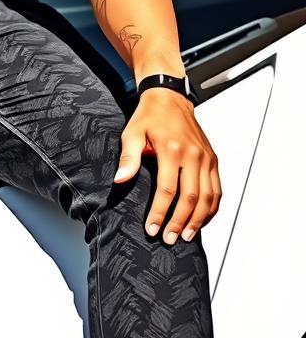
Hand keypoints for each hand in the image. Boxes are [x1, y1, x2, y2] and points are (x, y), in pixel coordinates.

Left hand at [113, 89, 221, 244]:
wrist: (169, 98)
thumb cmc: (149, 116)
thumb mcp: (131, 133)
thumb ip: (128, 158)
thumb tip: (120, 180)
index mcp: (172, 150)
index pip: (167, 190)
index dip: (160, 212)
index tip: (152, 229)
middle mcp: (193, 155)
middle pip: (191, 198)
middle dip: (179, 222)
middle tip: (170, 239)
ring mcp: (206, 158)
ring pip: (208, 197)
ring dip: (199, 220)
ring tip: (186, 235)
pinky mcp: (213, 159)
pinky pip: (217, 189)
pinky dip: (212, 208)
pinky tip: (202, 220)